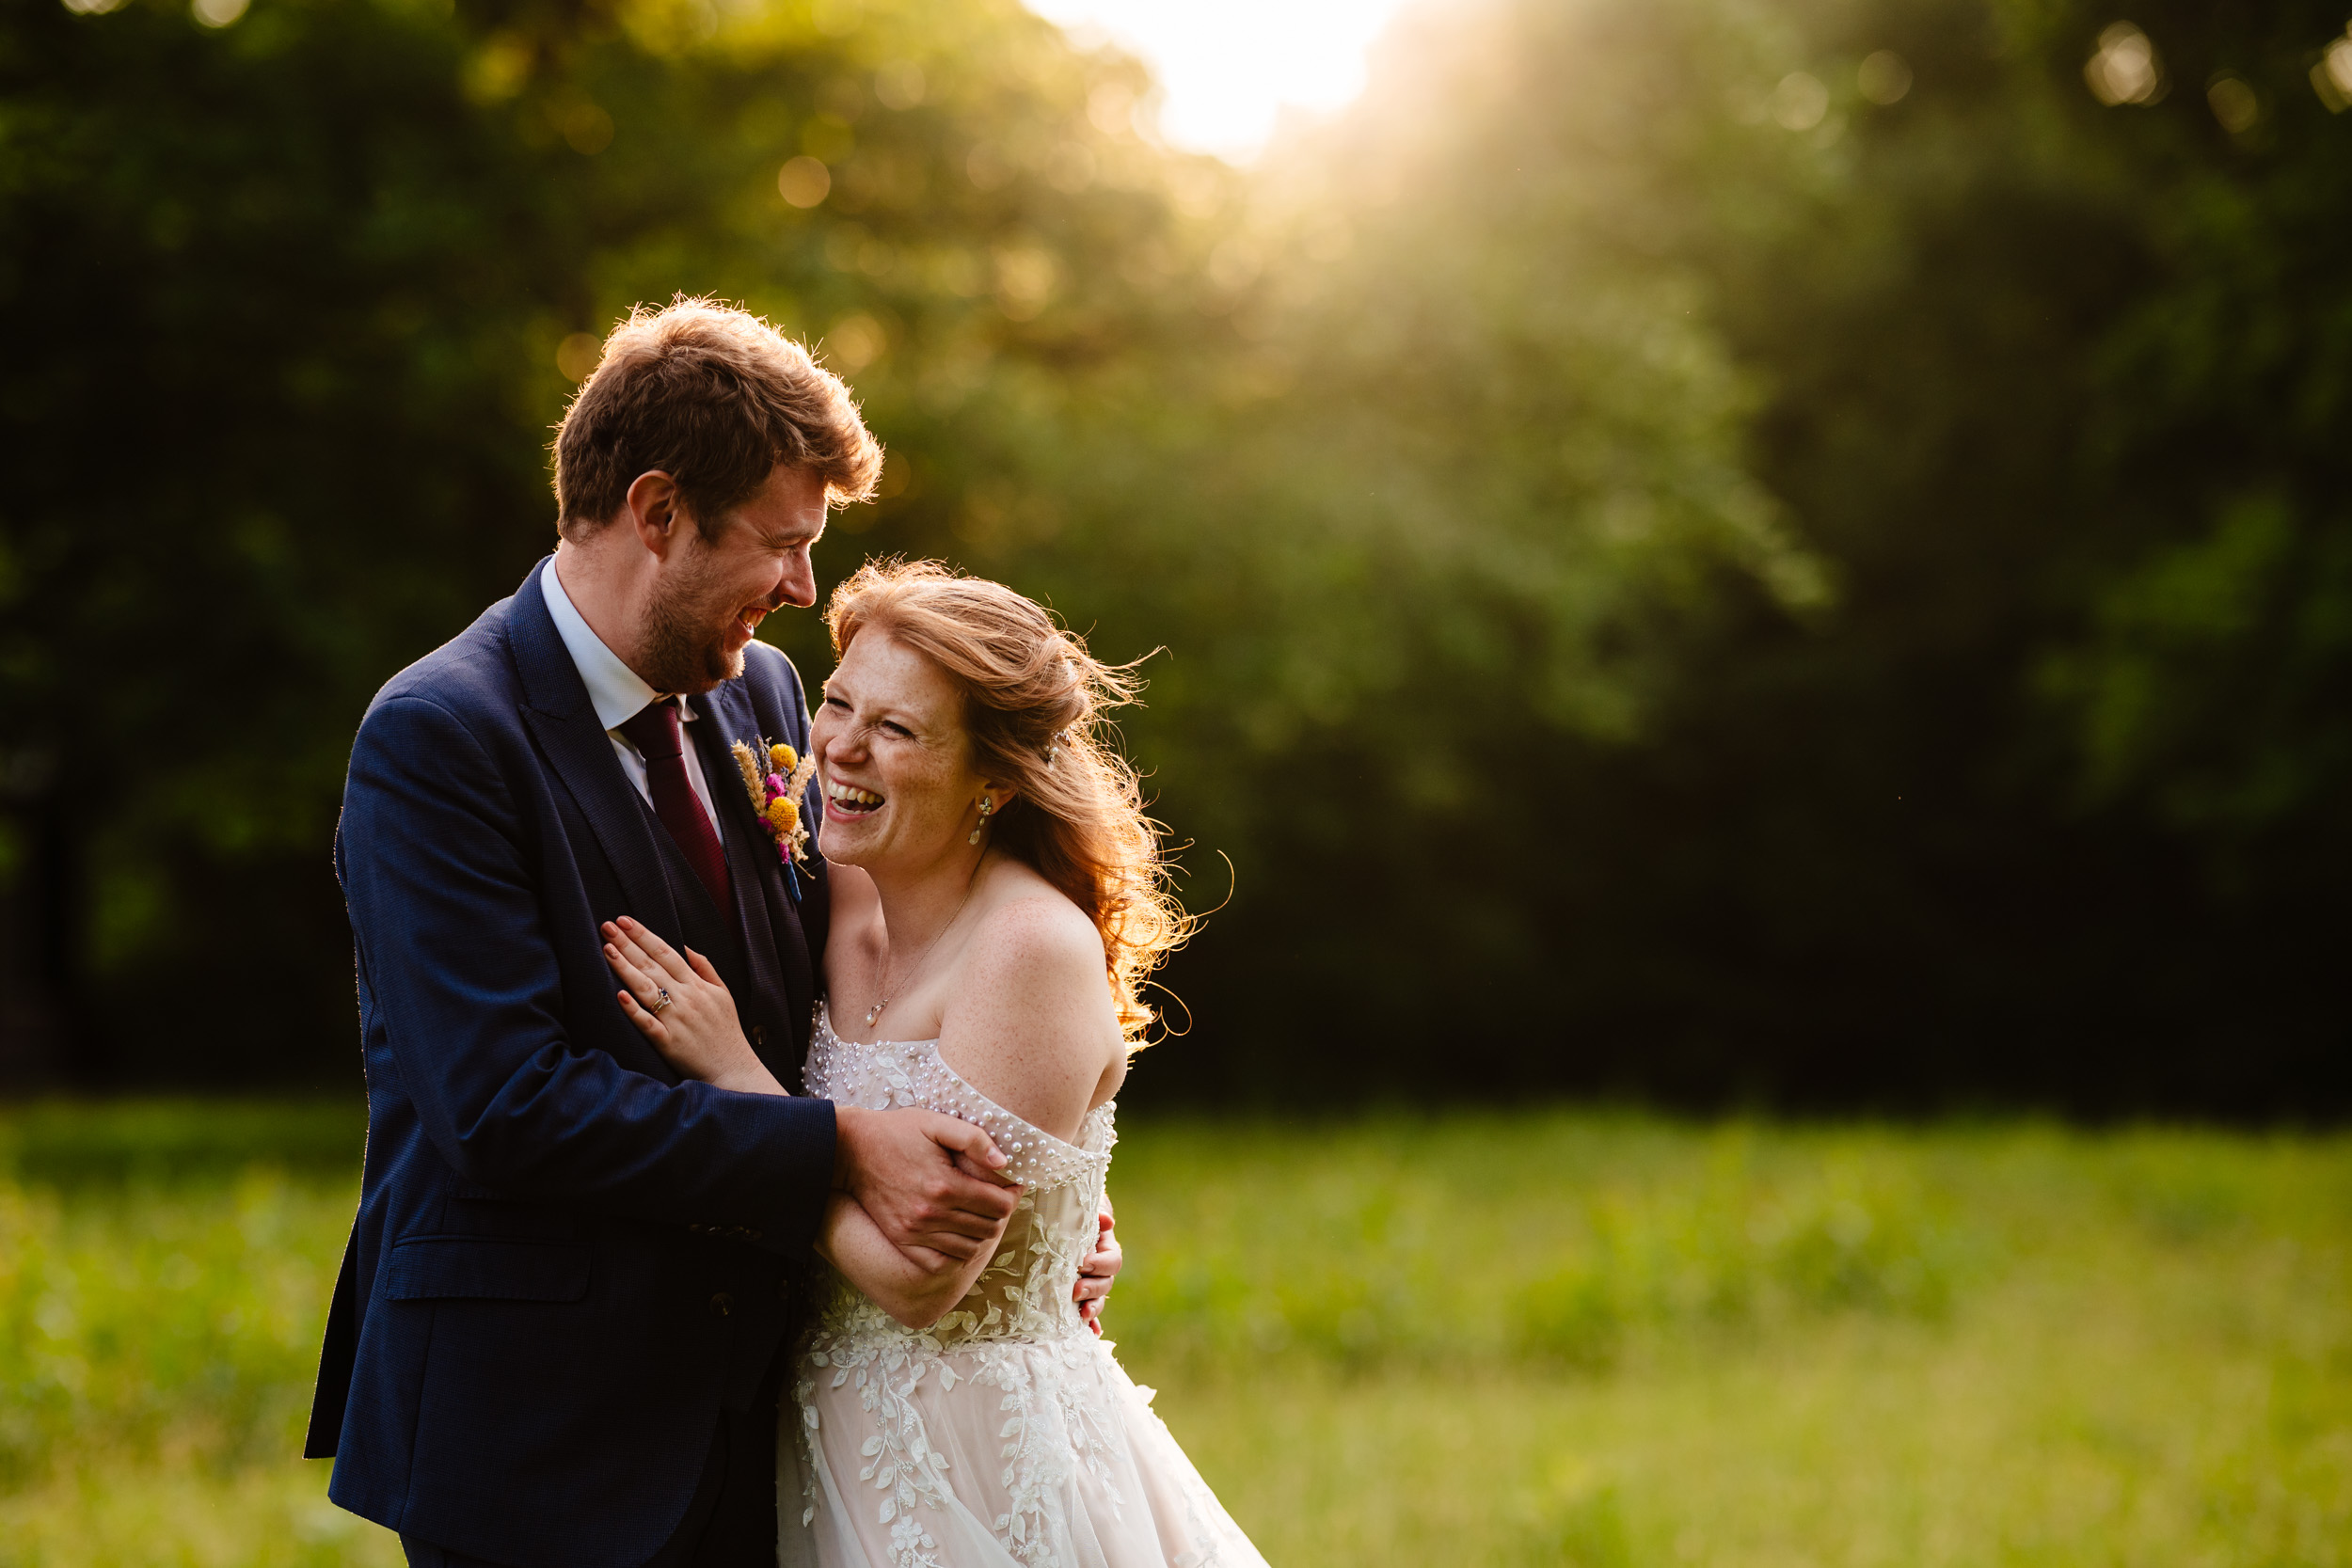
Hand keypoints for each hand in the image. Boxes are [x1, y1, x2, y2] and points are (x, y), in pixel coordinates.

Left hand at [603, 917, 783, 1095]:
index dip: (644, 935)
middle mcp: (685, 998)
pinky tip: (619, 995)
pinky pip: (648, 1024)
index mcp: (697, 985)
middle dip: (628, 943)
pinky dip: (634, 1010)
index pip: (666, 952)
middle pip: (652, 965)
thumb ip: (704, 968)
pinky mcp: (668, 1042)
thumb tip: (685, 946)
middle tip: (607, 926)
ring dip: (625, 968)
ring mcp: (676, 1020)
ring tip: (607, 950)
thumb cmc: (725, 1030)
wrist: (732, 1067)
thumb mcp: (723, 993)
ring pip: (646, 989)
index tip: (625, 920)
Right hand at [834, 1105, 1019, 1263]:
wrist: (850, 1150)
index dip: (1012, 1196)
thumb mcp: (936, 1123)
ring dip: (982, 1234)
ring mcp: (914, 1231)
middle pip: (987, 1228)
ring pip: (968, 1248)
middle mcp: (931, 1214)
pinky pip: (939, 1263)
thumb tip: (1004, 1162)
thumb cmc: (896, 1131)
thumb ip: (973, 1139)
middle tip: (1000, 1198)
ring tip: (982, 1215)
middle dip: (1001, 1213)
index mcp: (944, 1184)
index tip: (1013, 1186)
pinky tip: (961, 1237)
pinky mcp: (901, 1239)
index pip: (998, 1205)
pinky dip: (957, 1254)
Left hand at [1073, 1194, 1120, 1334]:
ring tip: (1081, 1315)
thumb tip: (1106, 1220)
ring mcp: (1090, 1282)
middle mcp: (1101, 1268)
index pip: (1112, 1260)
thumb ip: (1096, 1212)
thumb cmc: (1072, 1208)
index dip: (1100, 1264)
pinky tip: (1090, 1332)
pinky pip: (1087, 1312)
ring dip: (1092, 1309)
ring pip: (1098, 1300)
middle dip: (1092, 1289)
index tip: (1082, 1263)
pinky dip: (1090, 1323)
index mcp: (1105, 1247)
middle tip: (1075, 1290)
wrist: (1056, 1214)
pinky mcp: (1077, 1294)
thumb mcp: (1085, 1206)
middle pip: (1106, 1283)